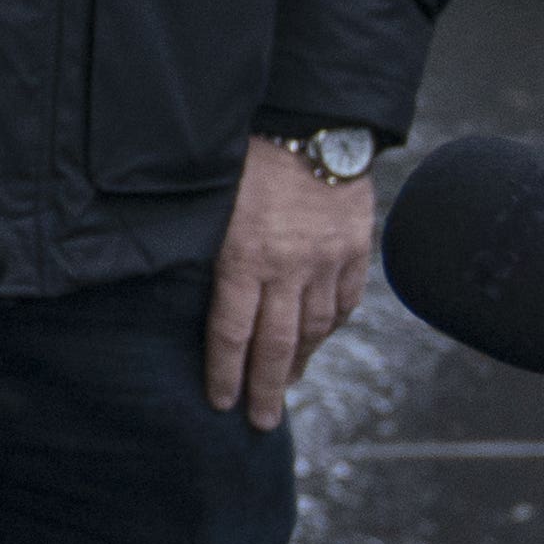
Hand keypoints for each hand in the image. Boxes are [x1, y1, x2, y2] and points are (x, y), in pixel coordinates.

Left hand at [205, 138, 374, 427]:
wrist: (315, 121)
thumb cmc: (247, 155)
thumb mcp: (212, 200)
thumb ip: (207, 249)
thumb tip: (189, 292)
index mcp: (243, 256)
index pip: (230, 332)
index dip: (224, 373)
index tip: (219, 403)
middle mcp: (287, 268)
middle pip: (276, 345)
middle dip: (266, 389)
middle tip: (261, 421)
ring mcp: (325, 261)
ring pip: (314, 329)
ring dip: (301, 361)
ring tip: (288, 383)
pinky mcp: (354, 250)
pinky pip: (344, 302)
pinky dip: (331, 325)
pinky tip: (319, 339)